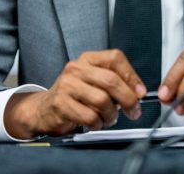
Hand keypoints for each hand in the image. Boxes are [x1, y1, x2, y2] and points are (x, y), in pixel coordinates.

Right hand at [4, 49, 145, 138]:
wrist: (43, 108)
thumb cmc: (73, 96)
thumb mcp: (93, 82)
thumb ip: (115, 83)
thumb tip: (138, 92)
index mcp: (87, 59)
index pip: (115, 58)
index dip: (131, 76)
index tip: (140, 92)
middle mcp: (76, 69)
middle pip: (111, 81)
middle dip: (128, 99)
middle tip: (134, 111)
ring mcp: (67, 85)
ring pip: (102, 100)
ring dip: (111, 115)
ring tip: (108, 118)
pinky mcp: (61, 104)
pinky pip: (90, 116)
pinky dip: (98, 123)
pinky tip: (94, 123)